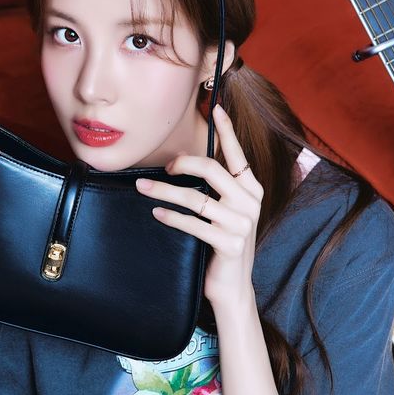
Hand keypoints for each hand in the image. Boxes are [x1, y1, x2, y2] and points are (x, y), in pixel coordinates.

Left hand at [135, 104, 263, 306]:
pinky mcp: (229, 244)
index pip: (237, 153)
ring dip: (164, 191)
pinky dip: (171, 218)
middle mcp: (250, 202)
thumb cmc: (224, 243)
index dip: (227, 129)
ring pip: (196, 197)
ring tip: (142, 188)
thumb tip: (184, 163)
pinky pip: (193, 224)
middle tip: (162, 167)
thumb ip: (218, 188)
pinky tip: (156, 213)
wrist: (233, 288)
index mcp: (252, 188)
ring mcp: (241, 224)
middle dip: (181, 163)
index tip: (216, 106)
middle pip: (211, 169)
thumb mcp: (227, 212)